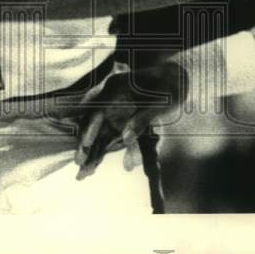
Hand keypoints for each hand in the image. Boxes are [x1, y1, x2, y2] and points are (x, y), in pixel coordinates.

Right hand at [73, 61, 187, 179]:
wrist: (175, 79)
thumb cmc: (169, 87)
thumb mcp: (160, 103)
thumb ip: (142, 119)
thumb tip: (125, 137)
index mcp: (117, 88)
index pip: (98, 108)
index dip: (91, 126)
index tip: (86, 143)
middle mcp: (111, 99)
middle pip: (93, 122)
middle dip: (85, 143)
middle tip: (79, 163)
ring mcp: (114, 110)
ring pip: (98, 132)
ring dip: (91, 152)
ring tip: (82, 174)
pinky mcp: (119, 120)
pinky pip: (107, 137)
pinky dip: (101, 151)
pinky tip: (93, 168)